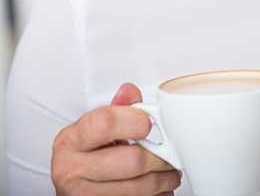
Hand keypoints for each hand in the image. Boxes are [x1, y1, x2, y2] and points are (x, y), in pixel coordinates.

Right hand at [51, 83, 181, 195]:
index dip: (135, 121)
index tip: (149, 123)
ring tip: (167, 172)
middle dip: (160, 156)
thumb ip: (116, 111)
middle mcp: (71, 170)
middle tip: (170, 153)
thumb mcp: (94, 132)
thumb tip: (129, 92)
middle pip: (132, 160)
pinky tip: (156, 188)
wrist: (75, 190)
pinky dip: (158, 195)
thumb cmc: (86, 158)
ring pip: (141, 187)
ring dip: (164, 179)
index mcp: (71, 141)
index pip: (104, 123)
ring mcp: (84, 195)